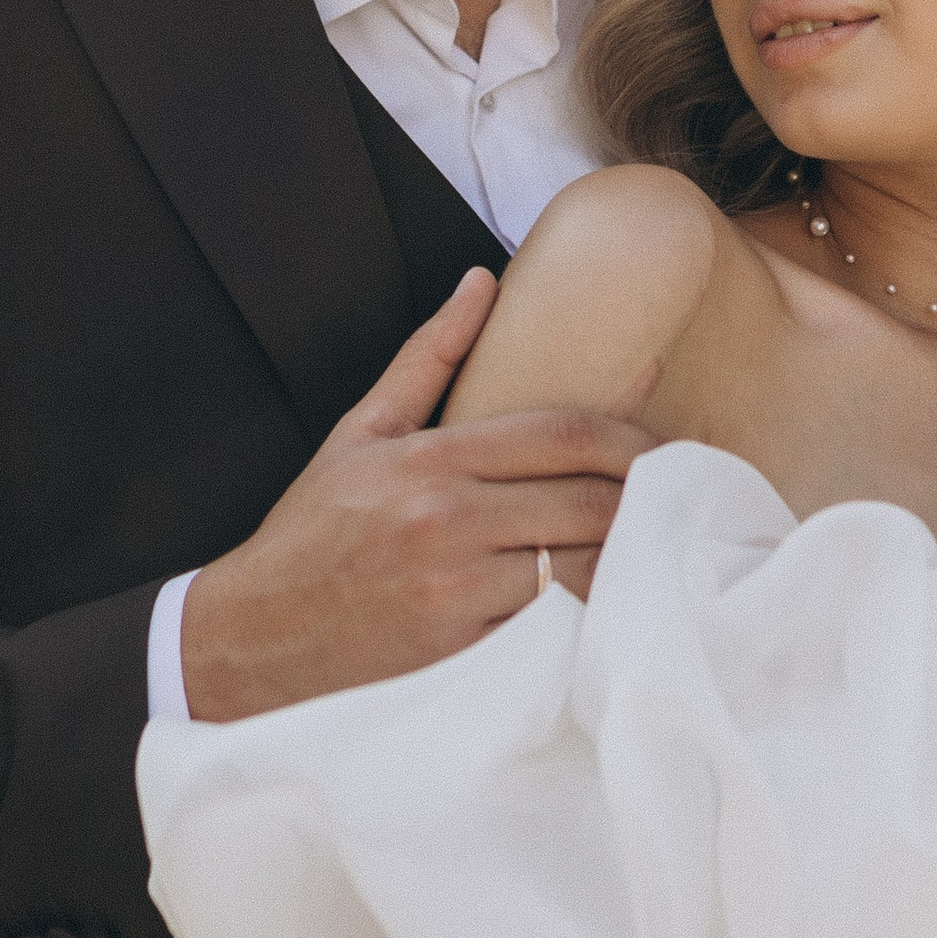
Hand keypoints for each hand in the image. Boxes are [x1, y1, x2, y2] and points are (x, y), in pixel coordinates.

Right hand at [180, 269, 653, 721]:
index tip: (666, 443)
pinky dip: (599, 615)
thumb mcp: (361, 434)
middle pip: (593, 500)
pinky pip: (561, 630)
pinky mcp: (466, 655)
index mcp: (431, 461)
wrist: (250, 639)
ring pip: (588, 568)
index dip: (635, 434)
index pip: (568, 433)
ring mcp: (459, 593)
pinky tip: (624, 606)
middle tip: (686, 497)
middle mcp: (448, 522)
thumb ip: (430, 358)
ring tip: (670, 550)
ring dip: (636, 559)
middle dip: (652, 497)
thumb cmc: (312, 535)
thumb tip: (483, 282)